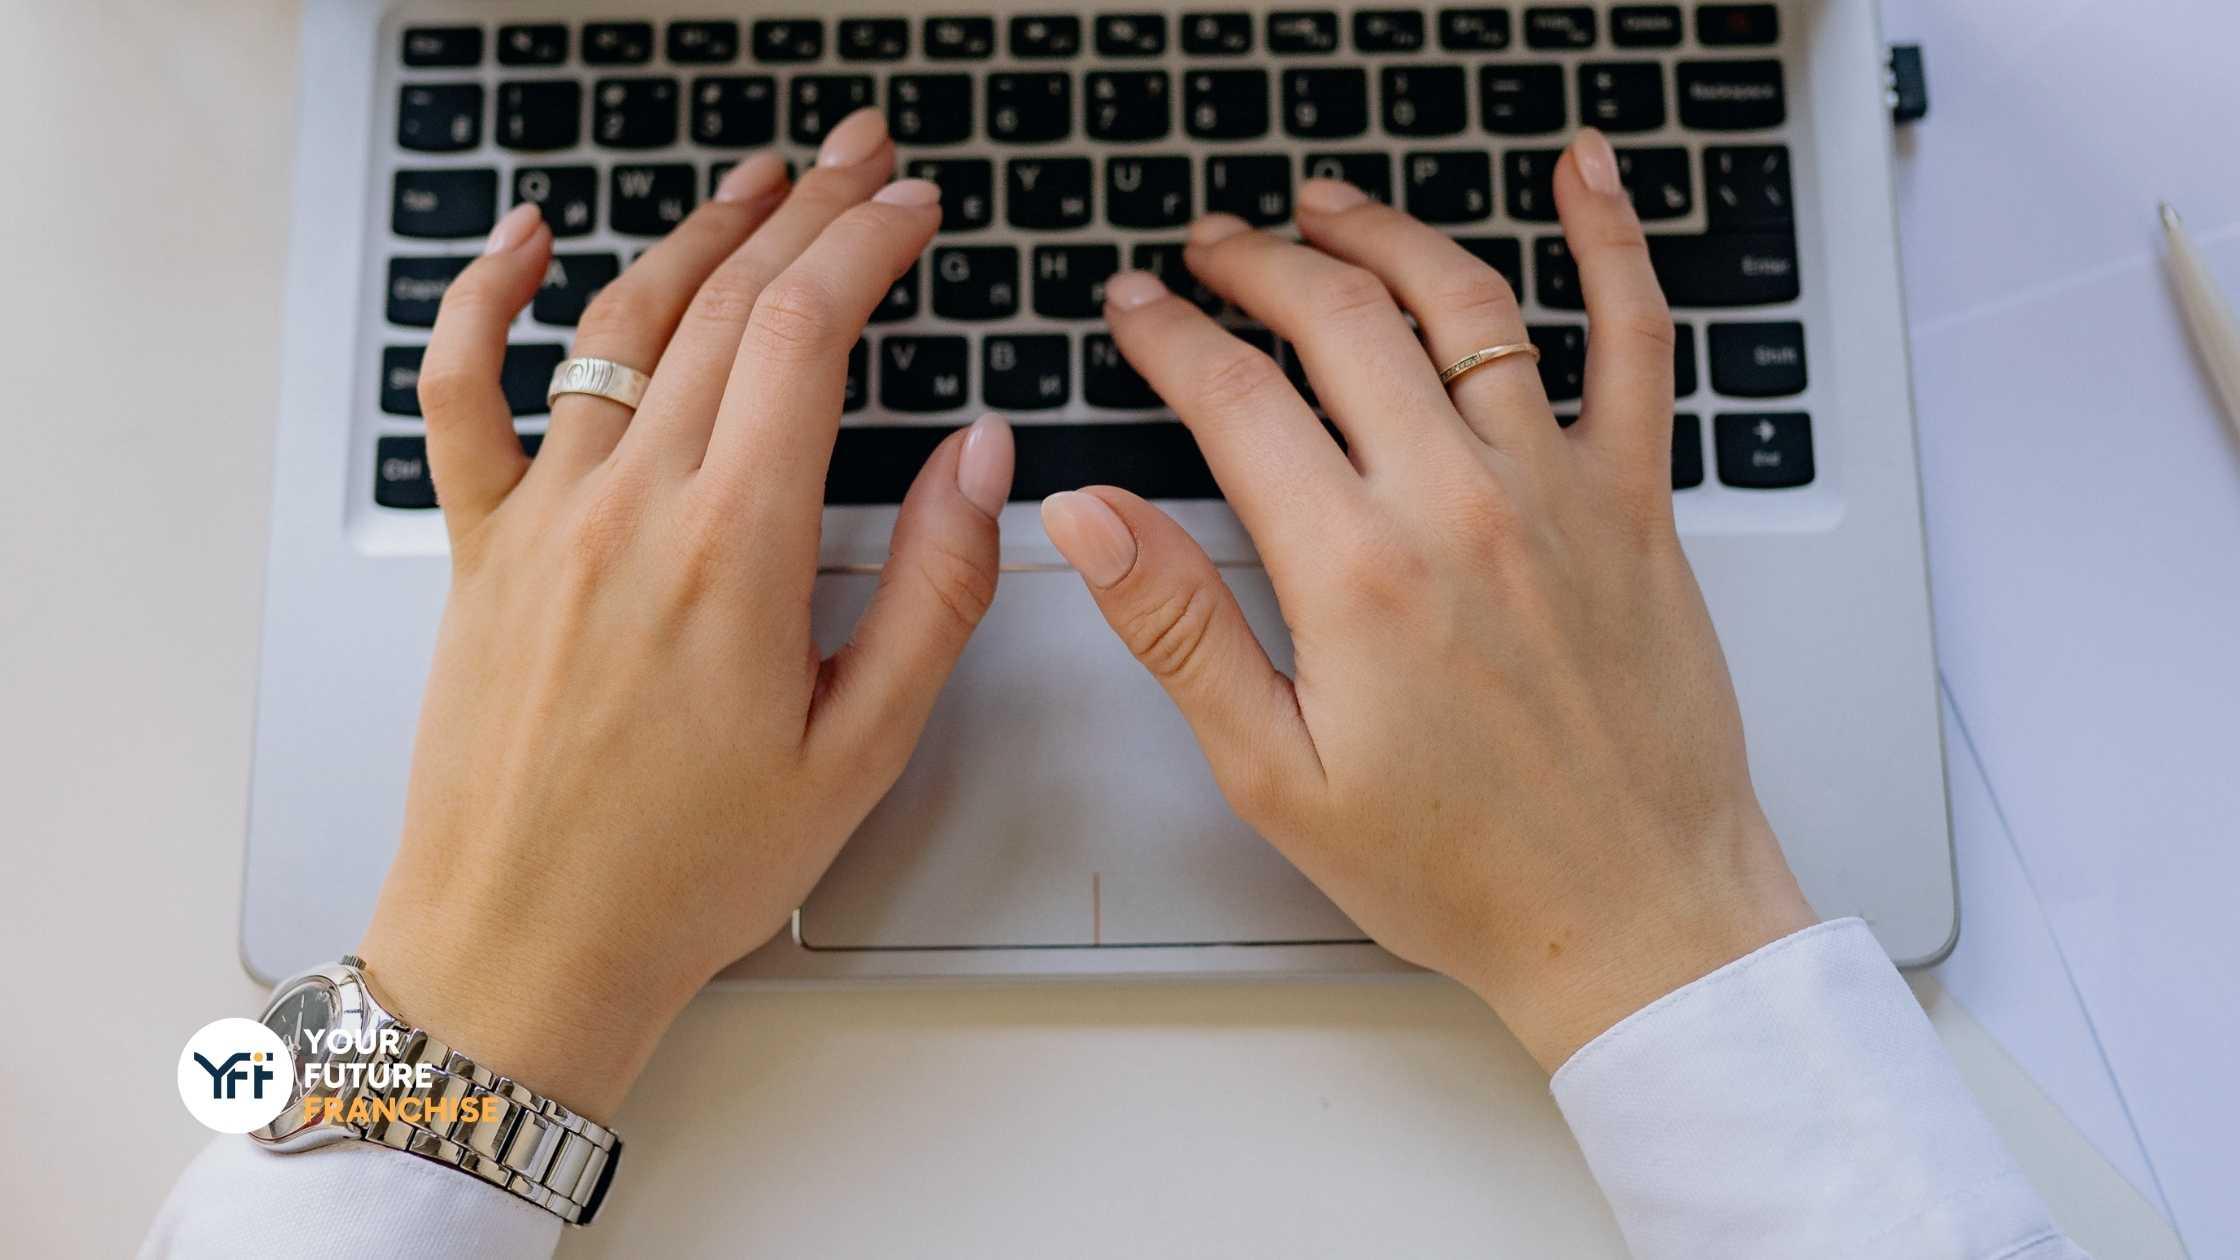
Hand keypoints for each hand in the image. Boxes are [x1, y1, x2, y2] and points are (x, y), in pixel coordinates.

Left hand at [358, 110, 1014, 1119]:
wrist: (527, 944)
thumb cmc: (692, 869)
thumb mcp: (861, 751)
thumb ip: (933, 591)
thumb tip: (981, 458)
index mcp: (734, 551)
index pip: (807, 334)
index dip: (868, 246)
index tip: (914, 209)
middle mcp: (630, 507)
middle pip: (726, 303)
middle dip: (808, 211)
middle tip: (862, 158)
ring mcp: (543, 517)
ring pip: (620, 323)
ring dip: (698, 232)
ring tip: (760, 180)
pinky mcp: (482, 547)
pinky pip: (463, 394)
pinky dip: (486, 297)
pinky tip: (529, 238)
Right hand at [1041, 129, 1814, 1070]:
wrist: (1631, 916)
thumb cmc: (1461, 868)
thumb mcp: (1277, 774)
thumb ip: (1179, 628)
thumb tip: (1087, 517)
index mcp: (1358, 571)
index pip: (1234, 397)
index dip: (1166, 334)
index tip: (1133, 310)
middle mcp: (1460, 504)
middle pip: (1338, 322)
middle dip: (1253, 264)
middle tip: (1206, 250)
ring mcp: (1559, 489)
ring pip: (1463, 303)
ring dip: (1381, 233)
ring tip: (1324, 208)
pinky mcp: (1637, 502)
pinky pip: (1635, 341)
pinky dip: (1613, 244)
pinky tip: (1584, 174)